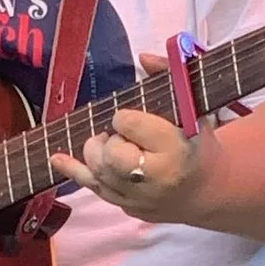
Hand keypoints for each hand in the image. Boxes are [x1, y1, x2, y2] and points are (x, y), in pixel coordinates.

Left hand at [53, 88, 214, 225]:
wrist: (208, 190)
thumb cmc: (198, 143)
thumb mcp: (194, 108)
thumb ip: (171, 76)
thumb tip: (143, 57)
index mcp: (175, 149)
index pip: (127, 124)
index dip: (125, 117)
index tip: (134, 119)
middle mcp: (156, 178)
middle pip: (109, 152)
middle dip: (109, 139)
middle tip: (123, 135)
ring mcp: (139, 198)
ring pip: (96, 171)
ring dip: (97, 152)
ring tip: (114, 144)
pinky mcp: (128, 208)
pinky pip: (93, 188)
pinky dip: (73, 170)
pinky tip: (57, 158)